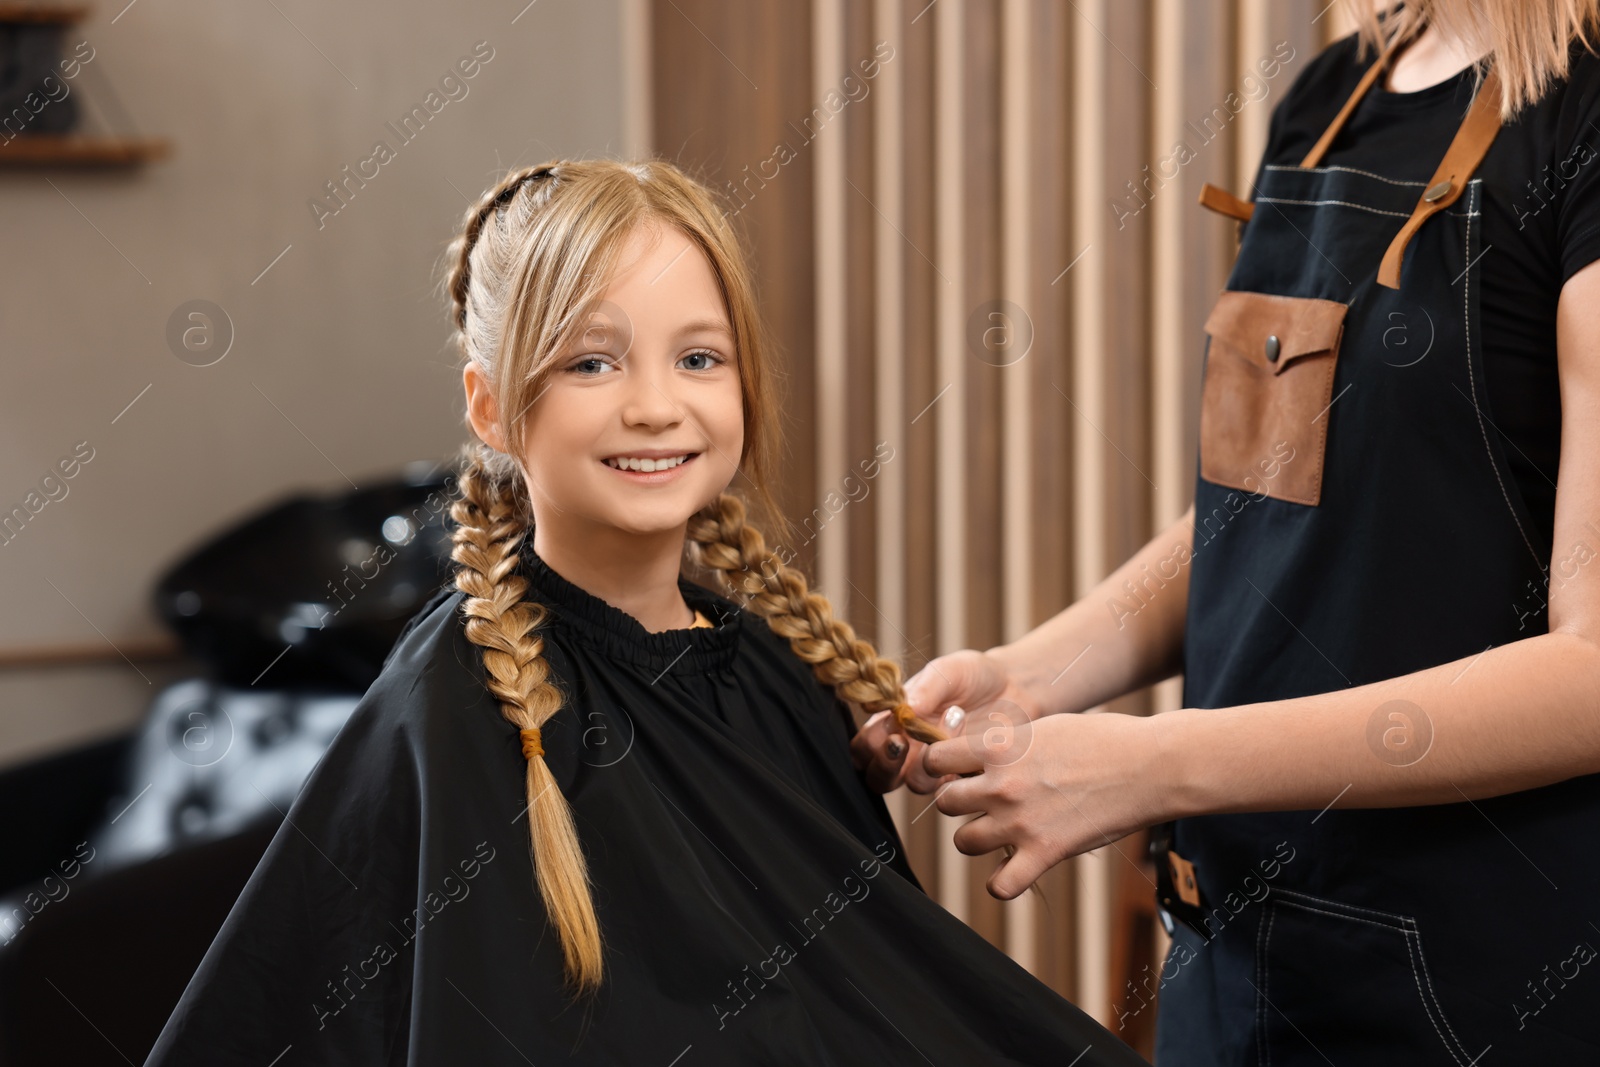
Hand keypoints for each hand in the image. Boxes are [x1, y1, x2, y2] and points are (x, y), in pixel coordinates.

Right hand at [850, 649, 1042, 793]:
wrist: (1016, 687)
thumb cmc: (974, 675)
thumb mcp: (948, 670)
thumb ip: (926, 687)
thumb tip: (902, 708)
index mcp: (895, 721)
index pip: (863, 746)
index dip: (870, 746)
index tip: (893, 731)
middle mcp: (910, 748)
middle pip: (877, 777)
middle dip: (886, 765)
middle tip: (904, 744)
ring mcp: (935, 766)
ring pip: (913, 784)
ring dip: (929, 760)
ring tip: (955, 721)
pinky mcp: (962, 778)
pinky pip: (951, 791)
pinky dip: (957, 772)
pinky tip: (971, 748)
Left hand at [922, 709, 1172, 899]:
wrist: (1149, 766)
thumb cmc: (1102, 740)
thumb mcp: (1044, 727)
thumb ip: (1007, 745)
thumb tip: (979, 758)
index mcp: (1000, 747)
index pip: (935, 760)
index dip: (942, 766)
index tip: (956, 770)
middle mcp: (1002, 785)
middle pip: (945, 803)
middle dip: (960, 803)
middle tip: (982, 802)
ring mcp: (1021, 822)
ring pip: (963, 842)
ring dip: (977, 837)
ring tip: (999, 831)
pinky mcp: (1046, 853)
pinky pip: (1001, 886)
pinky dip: (1002, 883)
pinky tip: (1015, 868)